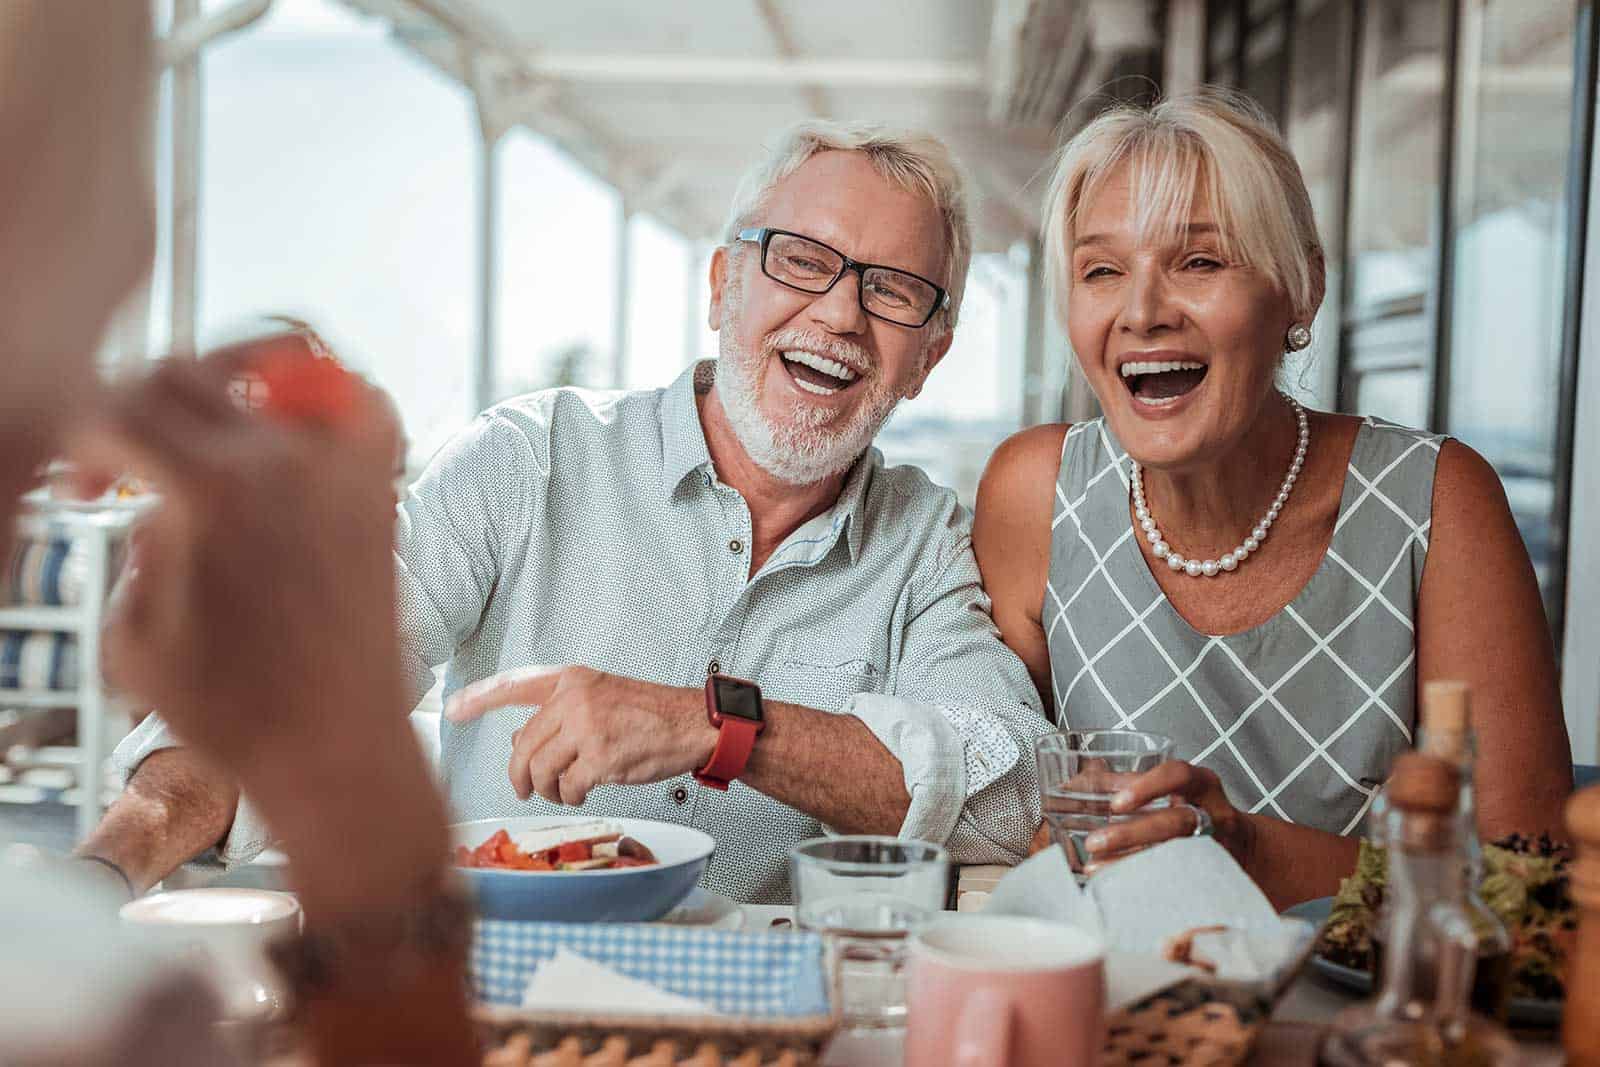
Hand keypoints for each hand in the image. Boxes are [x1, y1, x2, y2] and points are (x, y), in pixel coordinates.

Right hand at [70, 342, 406, 782]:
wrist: (339, 747)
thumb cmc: (238, 711)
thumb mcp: (135, 634)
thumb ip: (133, 540)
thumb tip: (156, 497)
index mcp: (213, 487)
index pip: (117, 410)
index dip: (80, 444)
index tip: (81, 487)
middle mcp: (287, 458)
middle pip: (183, 375)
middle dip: (133, 408)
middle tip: (122, 464)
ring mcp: (345, 464)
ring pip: (273, 363)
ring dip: (219, 384)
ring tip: (194, 432)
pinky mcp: (381, 486)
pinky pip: (356, 399)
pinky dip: (319, 393)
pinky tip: (282, 430)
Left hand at [445, 666, 716, 804]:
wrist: (693, 724)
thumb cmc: (651, 714)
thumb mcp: (600, 699)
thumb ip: (559, 715)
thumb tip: (519, 741)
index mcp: (573, 679)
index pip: (516, 685)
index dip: (481, 698)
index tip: (454, 709)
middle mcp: (575, 698)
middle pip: (523, 743)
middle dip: (520, 773)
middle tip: (524, 789)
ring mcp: (588, 727)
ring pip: (541, 769)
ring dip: (548, 789)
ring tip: (564, 789)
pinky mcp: (600, 757)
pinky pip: (567, 786)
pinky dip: (572, 795)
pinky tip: (585, 789)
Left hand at [1082, 760, 1253, 868]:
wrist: (1246, 848)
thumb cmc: (1198, 810)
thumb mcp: (1176, 789)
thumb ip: (1135, 784)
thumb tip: (1081, 780)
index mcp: (1202, 785)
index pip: (1179, 775)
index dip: (1148, 787)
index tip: (1117, 803)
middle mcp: (1214, 814)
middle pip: (1176, 823)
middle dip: (1132, 834)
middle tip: (1094, 842)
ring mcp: (1216, 847)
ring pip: (1176, 856)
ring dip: (1131, 862)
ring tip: (1095, 867)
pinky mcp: (1211, 874)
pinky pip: (1179, 880)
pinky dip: (1146, 883)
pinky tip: (1118, 886)